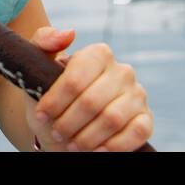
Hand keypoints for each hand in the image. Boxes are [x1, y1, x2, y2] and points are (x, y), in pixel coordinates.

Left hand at [23, 26, 152, 151]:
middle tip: (56, 133)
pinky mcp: (146, 119)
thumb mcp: (38, 65)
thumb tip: (69, 33)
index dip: (56, 100)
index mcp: (98, 54)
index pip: (75, 79)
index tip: (42, 114)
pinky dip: (114, 146)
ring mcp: (137, 95)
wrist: (65, 123)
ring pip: (112, 119)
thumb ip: (44, 41)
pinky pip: (136, 133)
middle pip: (91, 101)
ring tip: (70, 145)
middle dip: (68, 122)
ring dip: (87, 137)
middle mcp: (122, 71)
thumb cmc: (51, 94)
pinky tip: (96, 151)